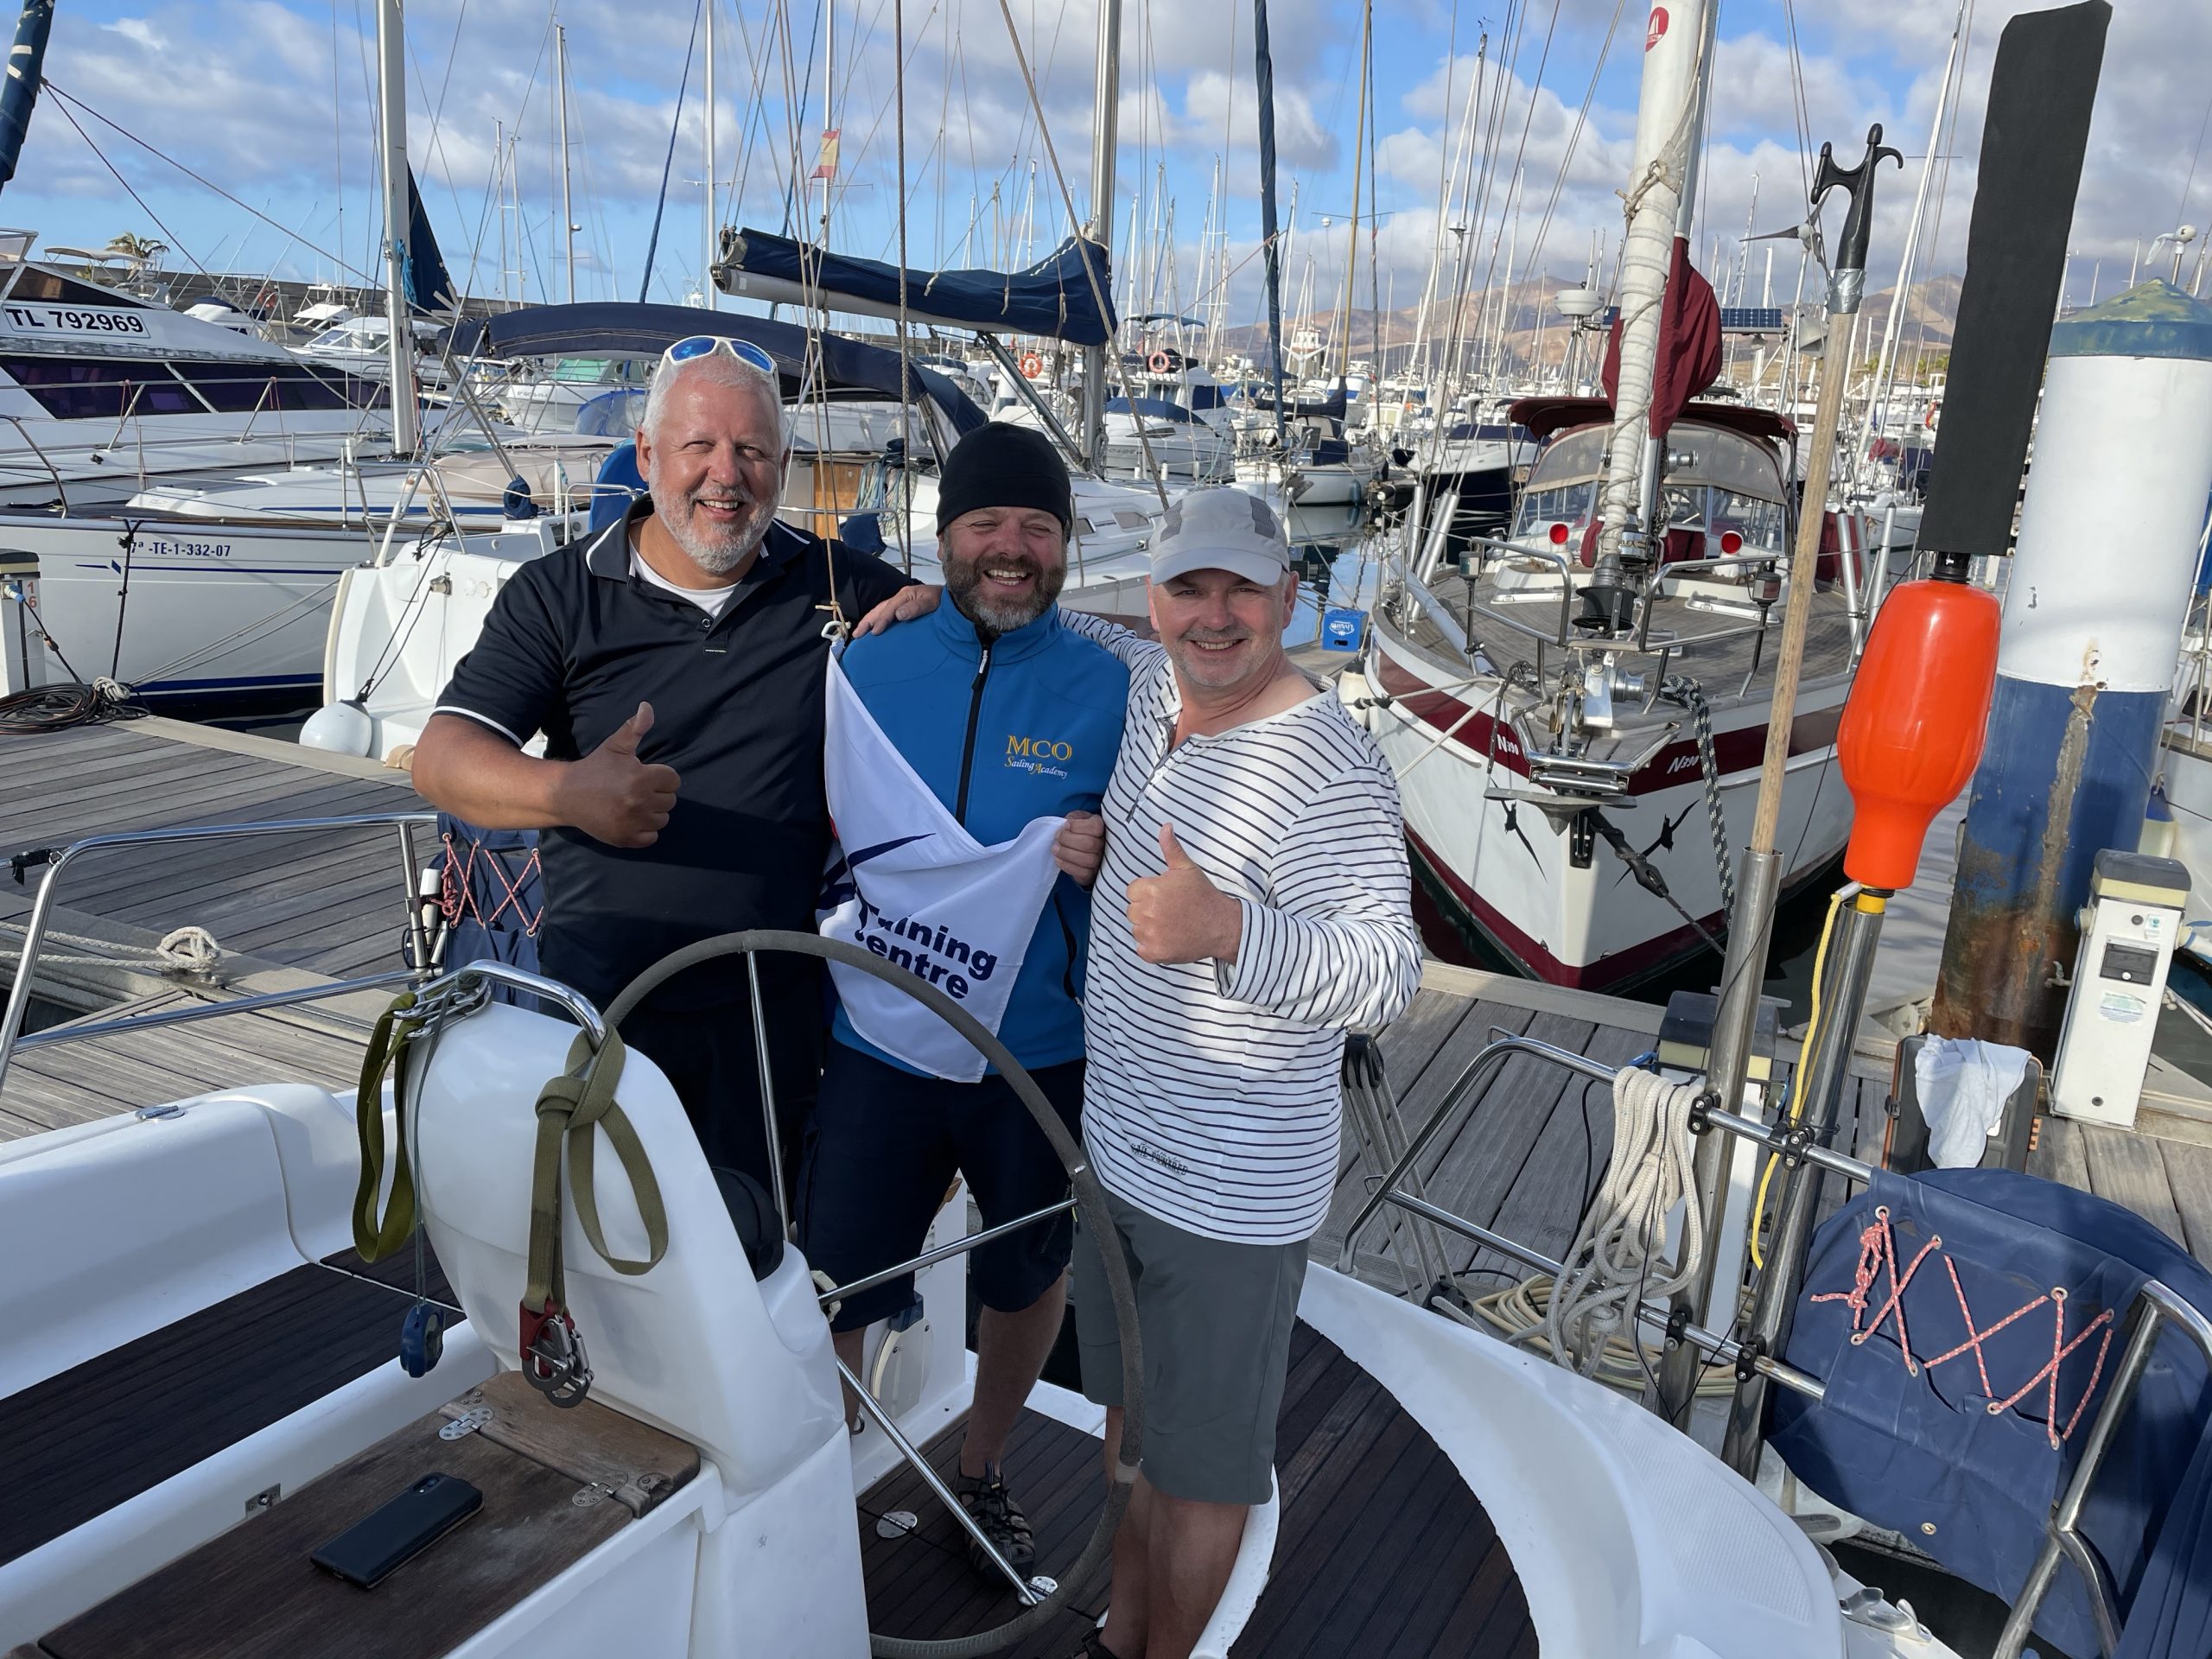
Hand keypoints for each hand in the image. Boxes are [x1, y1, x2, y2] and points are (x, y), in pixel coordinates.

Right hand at [556, 701, 679, 847]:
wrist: (566, 794)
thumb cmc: (595, 768)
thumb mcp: (615, 746)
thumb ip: (635, 728)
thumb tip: (647, 707)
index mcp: (641, 777)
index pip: (674, 781)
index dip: (661, 777)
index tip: (645, 777)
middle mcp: (640, 801)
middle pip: (670, 801)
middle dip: (657, 795)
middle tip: (636, 791)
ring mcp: (633, 822)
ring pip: (662, 820)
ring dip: (652, 813)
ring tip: (634, 805)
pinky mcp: (626, 838)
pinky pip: (651, 838)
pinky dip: (644, 831)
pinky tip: (630, 820)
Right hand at [853, 583, 941, 635]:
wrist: (953, 599)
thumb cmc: (943, 601)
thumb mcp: (932, 603)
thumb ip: (917, 608)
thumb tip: (898, 614)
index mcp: (905, 595)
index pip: (889, 609)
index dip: (881, 621)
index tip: (875, 633)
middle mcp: (901, 598)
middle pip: (879, 609)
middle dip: (867, 622)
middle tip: (857, 635)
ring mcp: (901, 603)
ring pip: (880, 611)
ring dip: (869, 622)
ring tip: (859, 634)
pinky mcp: (903, 609)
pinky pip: (886, 615)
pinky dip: (878, 622)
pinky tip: (874, 631)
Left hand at [1054, 811, 1104, 886]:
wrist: (1082, 848)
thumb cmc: (1079, 830)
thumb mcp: (1077, 818)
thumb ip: (1073, 818)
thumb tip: (1066, 827)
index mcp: (1103, 827)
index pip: (1095, 827)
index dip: (1077, 826)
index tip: (1066, 825)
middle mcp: (1105, 844)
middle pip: (1089, 843)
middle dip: (1067, 840)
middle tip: (1057, 837)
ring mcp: (1100, 860)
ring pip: (1086, 860)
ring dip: (1066, 853)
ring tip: (1055, 848)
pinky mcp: (1092, 874)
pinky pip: (1082, 873)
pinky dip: (1067, 865)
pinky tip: (1058, 859)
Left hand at [1125, 825, 1241, 964]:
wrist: (1221, 926)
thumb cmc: (1203, 896)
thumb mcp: (1187, 868)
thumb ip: (1171, 848)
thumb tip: (1165, 826)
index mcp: (1151, 889)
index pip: (1132, 891)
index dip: (1147, 892)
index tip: (1163, 896)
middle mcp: (1146, 912)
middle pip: (1132, 910)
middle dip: (1146, 909)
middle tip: (1169, 910)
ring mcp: (1149, 934)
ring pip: (1136, 929)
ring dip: (1148, 928)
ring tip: (1170, 924)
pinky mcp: (1154, 953)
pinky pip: (1141, 948)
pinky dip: (1152, 946)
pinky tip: (1168, 938)